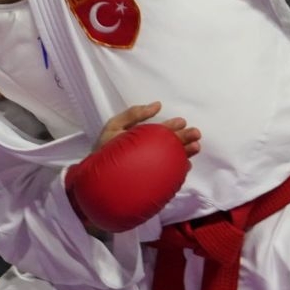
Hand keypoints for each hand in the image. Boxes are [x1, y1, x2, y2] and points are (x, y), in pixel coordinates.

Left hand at [69, 102, 198, 234]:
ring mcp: (152, 170)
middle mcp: (149, 154)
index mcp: (142, 140)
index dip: (173, 126)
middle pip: (171, 145)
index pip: (162, 132)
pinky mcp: (152, 184)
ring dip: (186, 153)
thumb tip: (157, 105)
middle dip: (185, 139)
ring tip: (195, 148)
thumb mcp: (114, 128)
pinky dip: (179, 171)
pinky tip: (184, 167)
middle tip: (196, 135)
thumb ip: (132, 114)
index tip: (182, 122)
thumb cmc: (103, 153)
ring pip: (174, 159)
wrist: (92, 184)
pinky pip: (169, 177)